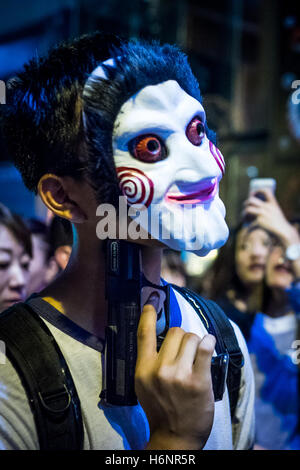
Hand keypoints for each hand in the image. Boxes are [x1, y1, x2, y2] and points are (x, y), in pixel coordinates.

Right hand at [135, 295, 215, 449]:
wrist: (175, 436)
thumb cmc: (160, 408)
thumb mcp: (145, 385)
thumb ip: (150, 361)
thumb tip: (162, 337)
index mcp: (143, 370)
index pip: (143, 335)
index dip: (147, 316)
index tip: (151, 304)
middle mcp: (159, 369)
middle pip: (175, 332)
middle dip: (183, 337)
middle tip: (186, 351)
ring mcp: (179, 375)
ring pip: (192, 337)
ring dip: (197, 343)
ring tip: (197, 356)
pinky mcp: (198, 380)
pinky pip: (206, 347)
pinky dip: (209, 342)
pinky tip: (210, 343)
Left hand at [242, 188, 299, 248]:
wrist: (283, 231)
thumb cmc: (278, 222)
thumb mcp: (275, 212)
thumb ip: (267, 208)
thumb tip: (254, 205)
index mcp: (273, 203)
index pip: (266, 191)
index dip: (258, 190)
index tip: (253, 192)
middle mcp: (267, 207)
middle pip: (251, 200)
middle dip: (246, 202)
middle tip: (245, 205)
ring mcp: (263, 213)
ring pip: (248, 209)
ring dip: (244, 213)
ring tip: (244, 216)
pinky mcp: (259, 221)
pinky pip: (249, 219)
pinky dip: (246, 221)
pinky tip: (246, 224)